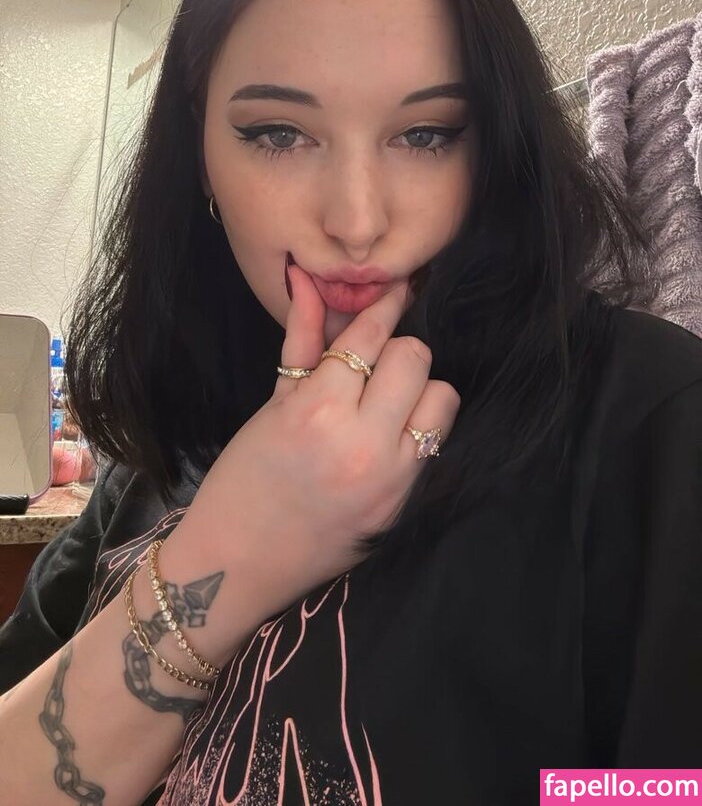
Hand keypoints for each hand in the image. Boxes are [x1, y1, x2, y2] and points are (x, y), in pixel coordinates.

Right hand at [171, 264, 460, 641]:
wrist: (238, 563)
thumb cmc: (244, 477)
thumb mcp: (272, 403)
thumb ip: (301, 340)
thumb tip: (308, 280)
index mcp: (317, 410)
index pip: (369, 336)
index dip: (384, 305)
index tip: (395, 288)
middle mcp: (361, 441)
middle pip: (415, 358)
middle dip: (395, 352)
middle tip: (372, 367)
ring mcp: (390, 477)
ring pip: (440, 397)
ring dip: (418, 390)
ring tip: (385, 404)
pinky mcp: (404, 504)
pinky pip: (435, 442)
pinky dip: (418, 428)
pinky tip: (388, 436)